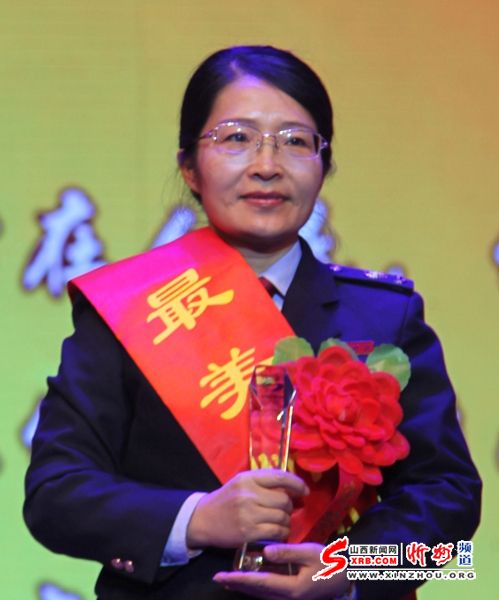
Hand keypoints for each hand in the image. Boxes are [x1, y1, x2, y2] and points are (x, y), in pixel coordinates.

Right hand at [186, 469, 308, 548]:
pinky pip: (276, 532)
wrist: (204, 519)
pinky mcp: (248, 532)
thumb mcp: (242, 483)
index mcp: (248, 478)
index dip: (297, 484)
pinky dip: (281, 533)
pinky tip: (277, 532)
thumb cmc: (227, 499)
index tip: (304, 491)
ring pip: (282, 517)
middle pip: (284, 500)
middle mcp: (248, 494)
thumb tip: (292, 487)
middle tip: (285, 510)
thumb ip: (264, 482)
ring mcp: (248, 514)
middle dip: (289, 506)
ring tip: (281, 522)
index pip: (280, 477)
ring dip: (286, 521)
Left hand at [213, 543, 350, 598]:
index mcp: (290, 588)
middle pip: (256, 592)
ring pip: (260, 594)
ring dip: (244, 586)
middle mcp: (286, 597)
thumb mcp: (310, 553)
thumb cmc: (329, 563)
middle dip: (237, 585)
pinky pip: (268, 593)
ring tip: (229, 579)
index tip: (222, 576)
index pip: (258, 583)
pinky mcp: (291, 595)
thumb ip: (287, 552)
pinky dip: (255, 586)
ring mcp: (289, 599)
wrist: (346, 578)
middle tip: (219, 578)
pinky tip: (250, 579)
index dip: (239, 579)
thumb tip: (265, 551)